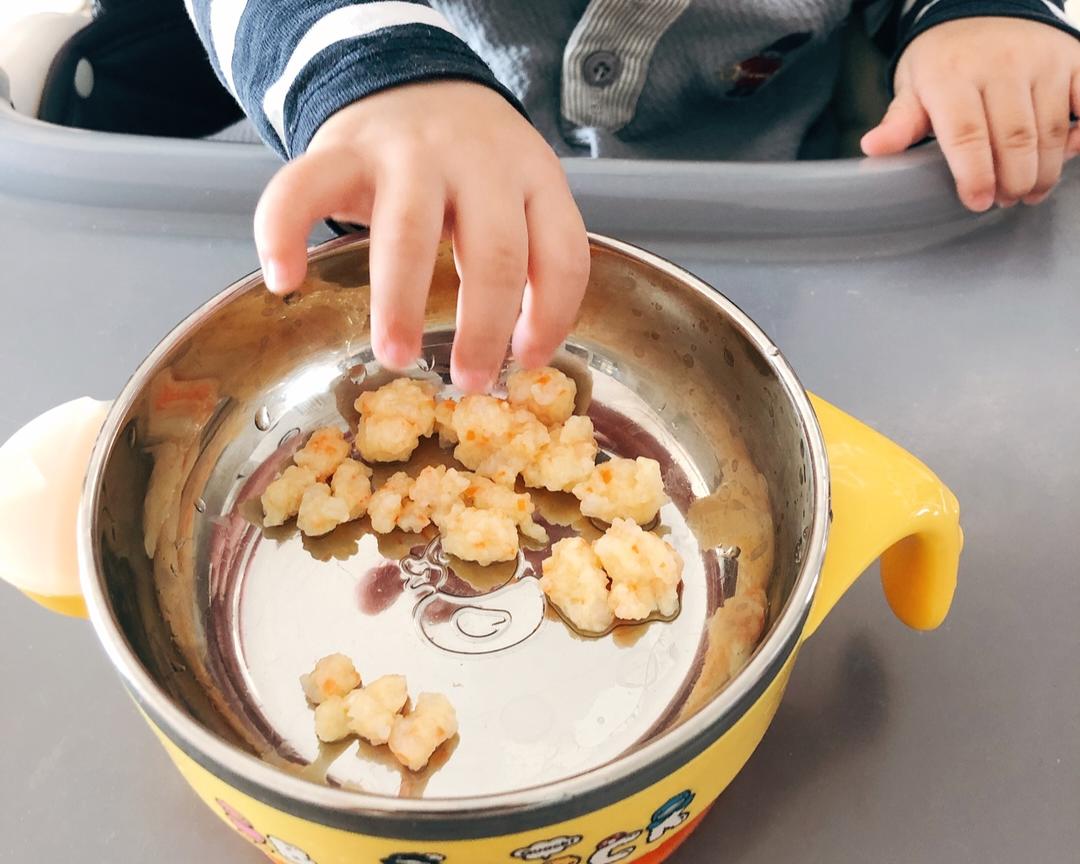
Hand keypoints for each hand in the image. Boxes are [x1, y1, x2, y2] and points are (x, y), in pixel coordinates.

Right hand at [254, 81, 589, 392]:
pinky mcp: (342, 148)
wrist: (413, 79)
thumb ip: (527, 254)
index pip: (561, 253)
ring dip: (402, 305)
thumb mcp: (521, 192)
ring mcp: (408, 152)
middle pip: (493, 253)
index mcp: (533, 177)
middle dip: (483, 328)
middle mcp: (477, 162)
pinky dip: (285, 234)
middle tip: (469, 380)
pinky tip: (286, 279)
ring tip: (396, 355)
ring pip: (407, 233)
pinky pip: (304, 188)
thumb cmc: (470, 164)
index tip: (528, 360)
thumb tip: (517, 355)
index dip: (552, 316)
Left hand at [861, 17, 1079, 209]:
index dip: (975, 175)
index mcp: (952, 76)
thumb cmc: (942, 62)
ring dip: (1044, 170)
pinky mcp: (1073, 59)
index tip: (978, 202)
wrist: (980, 10)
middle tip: (1004, 201)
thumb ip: (899, 123)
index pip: (966, 135)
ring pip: (1050, 129)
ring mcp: (1042, 60)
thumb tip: (873, 147)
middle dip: (1012, 181)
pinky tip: (1067, 155)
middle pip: (1014, 139)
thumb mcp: (912, 88)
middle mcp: (1001, 65)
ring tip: (1029, 192)